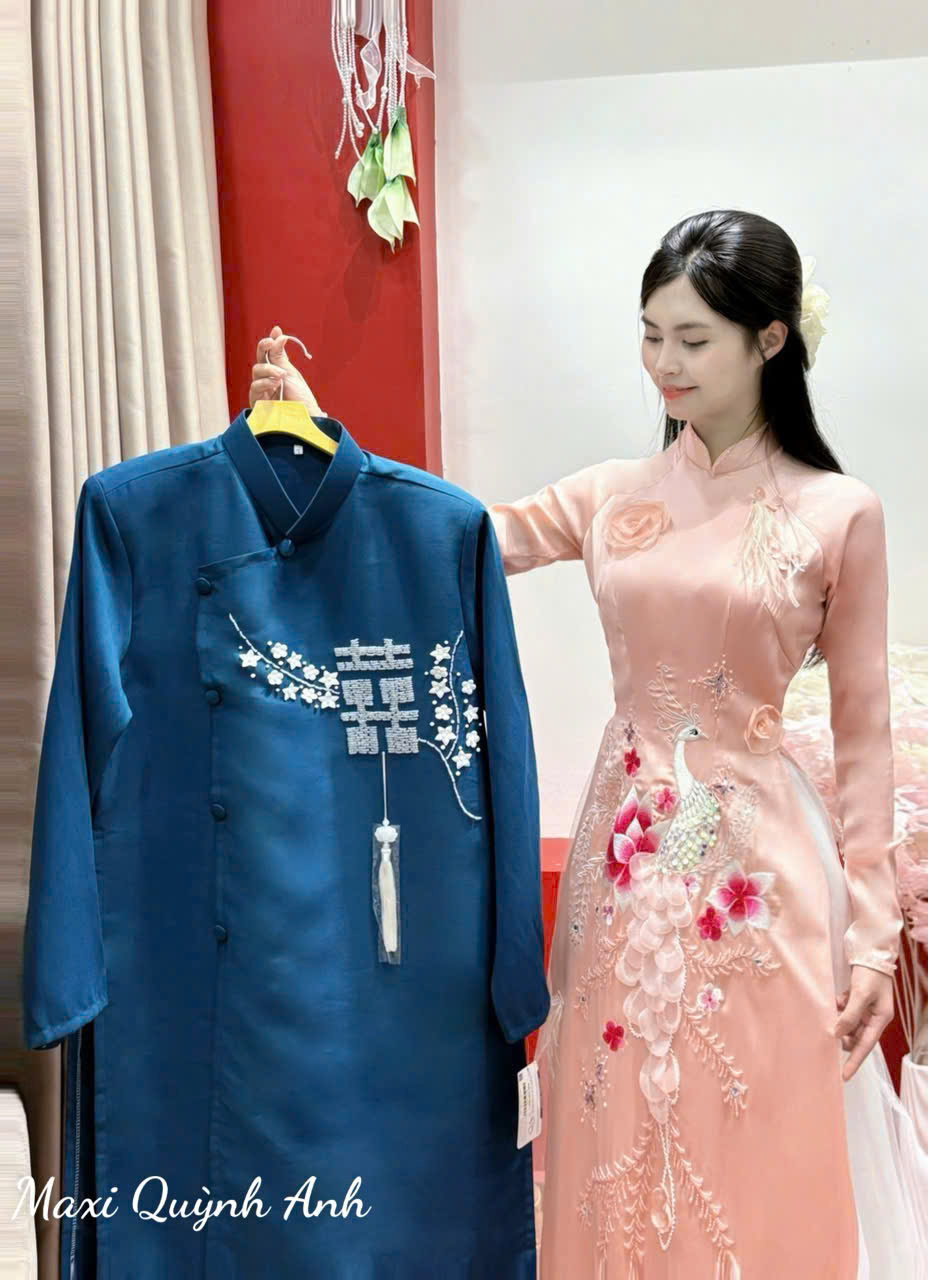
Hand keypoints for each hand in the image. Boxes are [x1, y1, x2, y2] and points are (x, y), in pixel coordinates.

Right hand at [249, 324, 322, 414]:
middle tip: (271, 343)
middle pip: (259, 360)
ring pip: (256, 372)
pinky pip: (255, 388)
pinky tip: (275, 383)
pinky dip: (265, 382)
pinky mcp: (258, 403)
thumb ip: (280, 355)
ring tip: (281, 374)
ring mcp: (262, 391)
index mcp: (276, 372)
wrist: (306, 420)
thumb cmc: (301, 399)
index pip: (267, 354)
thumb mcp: (291, 374)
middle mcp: (267, 380)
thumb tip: (278, 333)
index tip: (276, 332)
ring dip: (268, 369)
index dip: (269, 342)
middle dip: (264, 349)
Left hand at [833, 966, 893, 1080]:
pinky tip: (836, 999)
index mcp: (880, 1019)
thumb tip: (838, 1034)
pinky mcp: (857, 1000)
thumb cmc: (870, 974)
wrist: (871, 952)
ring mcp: (865, 1009)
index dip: (854, 1062)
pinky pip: (845, 1010)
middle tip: (829, 1031)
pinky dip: (839, 1007)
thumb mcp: (861, 995)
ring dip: (839, 1020)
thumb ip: (849, 1016)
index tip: (843, 1076)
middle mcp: (873, 1017)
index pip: (865, 1046)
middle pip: (855, 1036)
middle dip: (842, 1035)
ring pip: (848, 1023)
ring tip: (833, 1010)